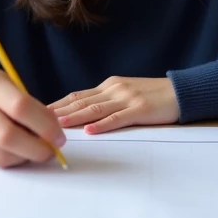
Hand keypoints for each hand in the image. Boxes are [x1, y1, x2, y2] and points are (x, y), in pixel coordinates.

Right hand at [0, 67, 65, 167]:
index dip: (45, 125)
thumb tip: (52, 132)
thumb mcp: (5, 83)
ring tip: (35, 151)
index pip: (21, 107)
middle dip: (37, 148)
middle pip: (8, 136)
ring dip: (24, 158)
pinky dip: (10, 160)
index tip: (59, 136)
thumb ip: (27, 104)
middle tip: (52, 151)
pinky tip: (16, 152)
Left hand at [49, 76, 179, 134]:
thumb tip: (83, 114)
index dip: (57, 103)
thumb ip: (107, 101)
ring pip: (95, 109)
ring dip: (75, 117)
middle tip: (37, 119)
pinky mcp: (140, 109)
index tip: (38, 112)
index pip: (77, 95)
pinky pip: (118, 118)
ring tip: (57, 124)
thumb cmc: (153, 96)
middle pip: (81, 101)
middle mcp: (114, 89)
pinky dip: (102, 125)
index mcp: (109, 86)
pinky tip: (90, 130)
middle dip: (58, 111)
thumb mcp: (125, 94)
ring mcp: (127, 98)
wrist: (181, 92)